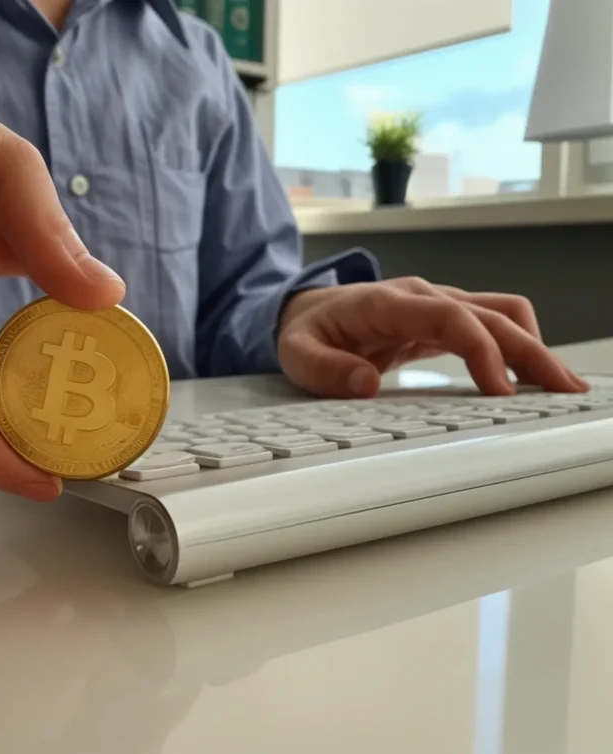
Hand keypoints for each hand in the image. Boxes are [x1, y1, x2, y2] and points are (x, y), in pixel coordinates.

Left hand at [277, 277, 587, 397]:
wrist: (305, 310)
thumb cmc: (306, 331)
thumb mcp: (297, 353)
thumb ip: (325, 369)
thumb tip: (363, 384)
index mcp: (388, 302)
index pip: (450, 317)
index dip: (481, 350)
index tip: (500, 390)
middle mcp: (421, 296)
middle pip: (491, 315)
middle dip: (530, 351)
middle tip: (561, 390)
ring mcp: (437, 305)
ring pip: (501, 314)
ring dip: (534, 347)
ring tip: (561, 387)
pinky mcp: (444, 320)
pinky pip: (492, 326)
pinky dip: (520, 348)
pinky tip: (534, 378)